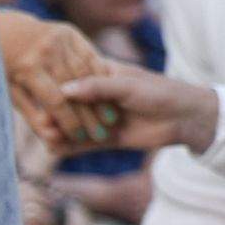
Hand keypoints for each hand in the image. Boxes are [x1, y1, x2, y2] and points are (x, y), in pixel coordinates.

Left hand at [0, 11, 117, 149]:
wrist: (3, 32)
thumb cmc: (5, 70)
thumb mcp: (12, 94)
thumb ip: (33, 117)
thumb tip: (51, 143)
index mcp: (28, 68)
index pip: (56, 100)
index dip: (69, 121)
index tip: (81, 138)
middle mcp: (45, 51)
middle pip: (75, 87)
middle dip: (89, 114)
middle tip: (102, 134)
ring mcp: (59, 39)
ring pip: (87, 72)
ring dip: (101, 95)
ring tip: (110, 119)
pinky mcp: (69, 32)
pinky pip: (90, 55)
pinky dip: (101, 75)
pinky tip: (109, 93)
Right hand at [57, 65, 220, 156]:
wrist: (186, 118)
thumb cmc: (160, 92)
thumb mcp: (128, 85)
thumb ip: (96, 88)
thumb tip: (63, 90)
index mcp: (100, 74)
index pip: (72, 79)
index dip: (55, 86)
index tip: (39, 91)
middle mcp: (96, 96)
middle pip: (68, 105)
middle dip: (54, 114)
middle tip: (42, 121)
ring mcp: (99, 118)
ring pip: (73, 125)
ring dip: (59, 131)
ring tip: (47, 137)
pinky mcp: (105, 139)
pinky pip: (83, 144)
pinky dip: (68, 147)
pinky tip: (55, 150)